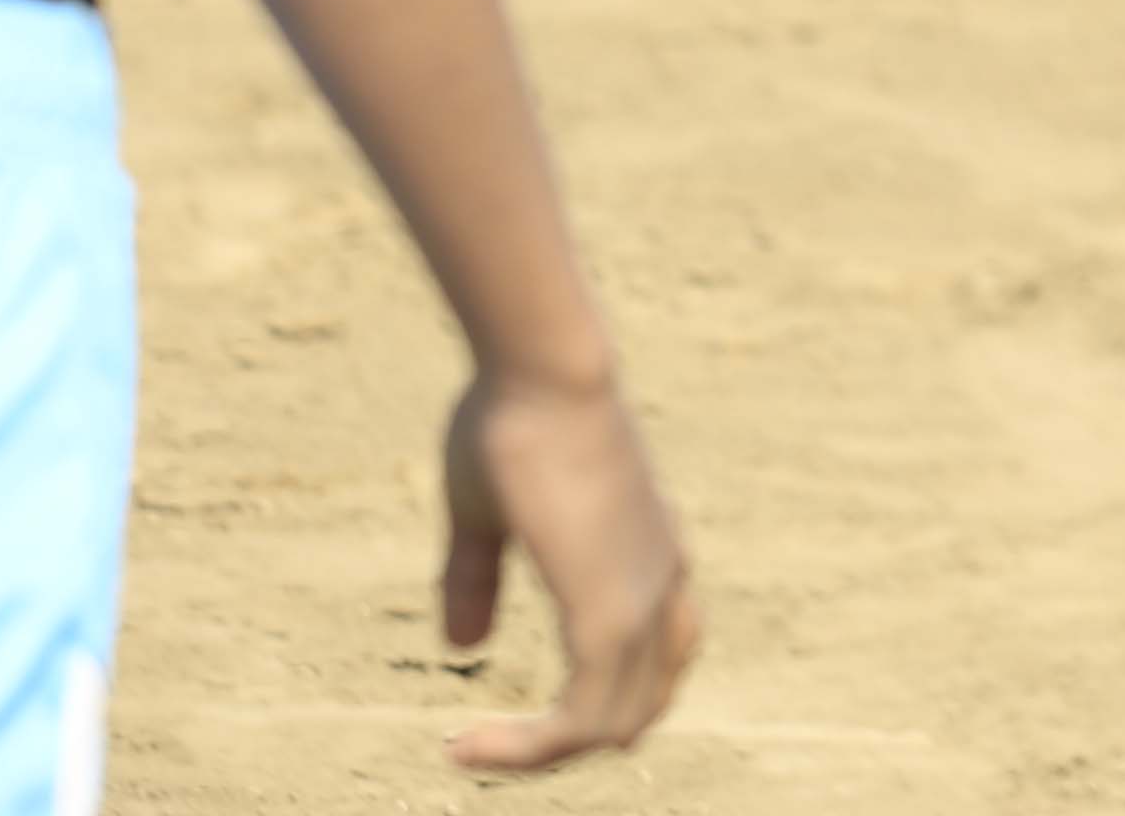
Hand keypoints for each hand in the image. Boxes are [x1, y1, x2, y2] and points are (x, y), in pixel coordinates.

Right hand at [435, 365, 698, 770]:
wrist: (544, 370)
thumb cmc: (512, 421)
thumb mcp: (486, 514)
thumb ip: (478, 578)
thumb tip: (465, 647)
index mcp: (648, 556)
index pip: (654, 666)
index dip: (595, 705)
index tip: (511, 716)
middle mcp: (661, 582)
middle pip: (636, 707)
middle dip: (563, 741)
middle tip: (489, 745)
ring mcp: (642, 596)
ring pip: (612, 723)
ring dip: (538, 755)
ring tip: (468, 749)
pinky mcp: (609, 608)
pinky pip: (582, 714)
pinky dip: (529, 748)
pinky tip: (463, 743)